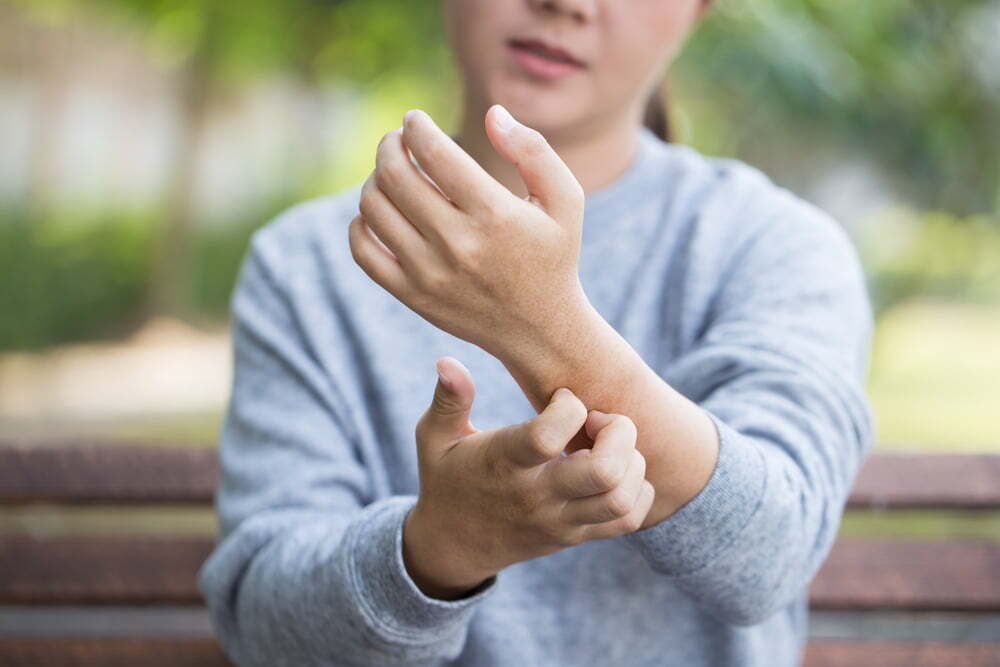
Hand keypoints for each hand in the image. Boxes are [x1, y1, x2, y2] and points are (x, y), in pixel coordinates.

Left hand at [348, 105, 589, 359]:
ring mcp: (429, 273)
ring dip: (375, 178)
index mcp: (494, 214)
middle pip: (395, 175)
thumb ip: (534, 150)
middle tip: (397, 139)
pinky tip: (378, 212)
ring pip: (373, 208)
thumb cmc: (552, 255)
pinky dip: (360, 222)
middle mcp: (458, 244)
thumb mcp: (565, 199)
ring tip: (392, 173)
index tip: (415, 119)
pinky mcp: (412, 296)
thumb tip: (492, 114)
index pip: (434, 152)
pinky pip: (363, 251)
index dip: (416, 126)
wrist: (540, 330)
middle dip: (389, 144)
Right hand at [402, 356, 655, 599]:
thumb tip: (448, 362)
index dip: (569, 407)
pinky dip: (639, 490)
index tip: (562, 397)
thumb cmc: (447, 478)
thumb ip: (448, 399)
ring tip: (611, 445)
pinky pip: (628, 520)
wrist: (453, 545)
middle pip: (604, 472)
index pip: (548, 436)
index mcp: (503, 464)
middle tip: (600, 420)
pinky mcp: (577, 536)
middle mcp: (536, 496)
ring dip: (632, 462)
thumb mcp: (435, 438)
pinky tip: (618, 469)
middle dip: (619, 433)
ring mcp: (560, 521)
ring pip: (621, 498)